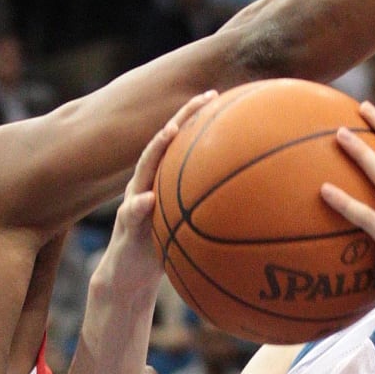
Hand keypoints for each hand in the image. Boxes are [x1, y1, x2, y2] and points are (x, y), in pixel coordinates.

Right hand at [92, 90, 216, 296]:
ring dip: (155, 150)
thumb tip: (250, 205)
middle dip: (180, 119)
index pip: (177, 144)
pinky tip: (147, 200)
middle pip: (161, 145)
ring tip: (170, 131)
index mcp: (160, 182)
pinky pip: (131, 215)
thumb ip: (206, 211)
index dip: (194, 118)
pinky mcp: (125, 229)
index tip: (216, 96)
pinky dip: (138, 206)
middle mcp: (145, 185)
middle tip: (201, 99)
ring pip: (142, 171)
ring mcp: (132, 204)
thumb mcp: (187, 226)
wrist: (128, 277)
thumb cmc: (163, 247)